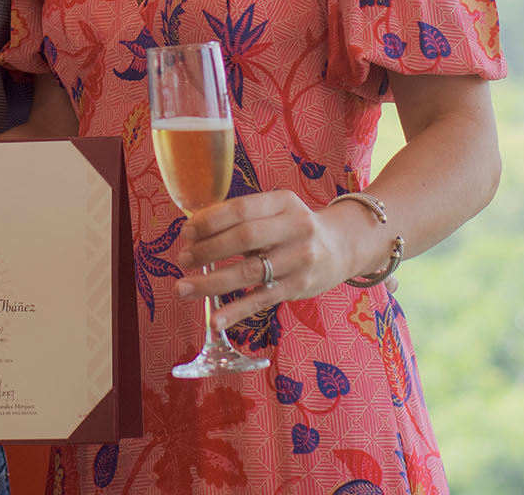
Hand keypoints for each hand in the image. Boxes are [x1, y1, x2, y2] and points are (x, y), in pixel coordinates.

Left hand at [172, 190, 366, 330]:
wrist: (341, 246)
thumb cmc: (294, 227)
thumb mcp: (276, 210)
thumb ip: (242, 216)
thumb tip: (194, 229)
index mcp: (283, 202)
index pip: (241, 209)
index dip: (210, 221)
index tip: (186, 232)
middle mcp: (295, 228)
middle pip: (244, 239)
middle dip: (207, 250)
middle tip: (182, 259)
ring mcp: (299, 259)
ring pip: (249, 272)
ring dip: (211, 282)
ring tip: (183, 288)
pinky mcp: (299, 287)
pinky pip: (261, 300)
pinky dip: (235, 311)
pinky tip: (214, 320)